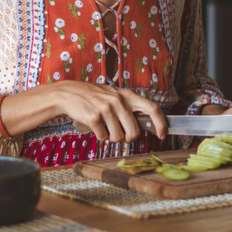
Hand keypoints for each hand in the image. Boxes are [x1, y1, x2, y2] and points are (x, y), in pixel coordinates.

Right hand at [53, 80, 167, 142]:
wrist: (68, 93)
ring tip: (104, 127)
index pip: (152, 108)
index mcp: (127, 95)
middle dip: (128, 138)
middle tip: (121, 135)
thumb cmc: (93, 96)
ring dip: (111, 138)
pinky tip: (95, 126)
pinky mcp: (94, 116)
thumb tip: (145, 125)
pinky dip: (100, 136)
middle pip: (134, 131)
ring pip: (118, 137)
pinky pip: (103, 137)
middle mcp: (119, 101)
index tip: (162, 135)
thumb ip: (128, 107)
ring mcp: (106, 108)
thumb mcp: (114, 95)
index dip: (161, 123)